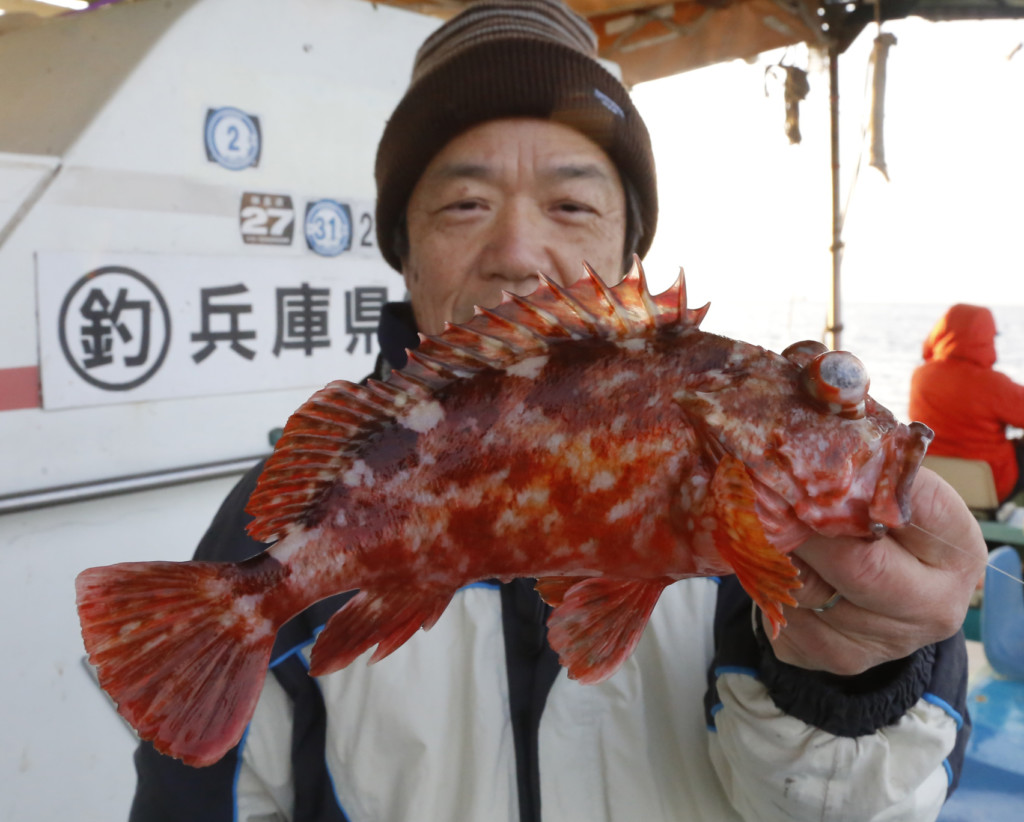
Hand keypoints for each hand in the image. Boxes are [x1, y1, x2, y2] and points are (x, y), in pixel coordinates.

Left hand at [766, 468, 986, 674]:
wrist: (878, 596)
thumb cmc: (881, 528)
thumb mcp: (889, 496)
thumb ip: (864, 475)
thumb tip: (809, 447)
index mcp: (957, 548)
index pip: (910, 506)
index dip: (855, 485)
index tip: (815, 469)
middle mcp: (935, 603)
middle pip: (859, 563)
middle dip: (804, 527)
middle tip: (768, 497)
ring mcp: (889, 640)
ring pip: (810, 590)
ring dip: (775, 554)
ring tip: (760, 524)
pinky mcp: (842, 658)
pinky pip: (787, 617)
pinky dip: (767, 586)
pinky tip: (771, 566)